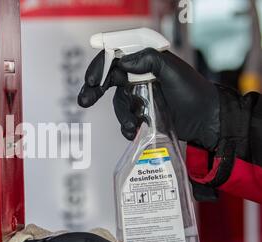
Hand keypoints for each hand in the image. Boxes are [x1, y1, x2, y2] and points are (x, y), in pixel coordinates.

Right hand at [78, 49, 220, 150]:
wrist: (207, 121)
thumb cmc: (194, 93)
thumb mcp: (173, 71)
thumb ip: (148, 60)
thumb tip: (122, 63)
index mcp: (145, 62)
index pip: (115, 59)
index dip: (100, 68)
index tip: (93, 82)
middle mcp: (139, 77)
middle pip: (109, 80)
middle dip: (94, 90)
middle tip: (84, 100)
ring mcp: (140, 96)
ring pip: (118, 104)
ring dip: (122, 115)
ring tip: (132, 125)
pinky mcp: (142, 114)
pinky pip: (126, 119)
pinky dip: (127, 126)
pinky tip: (133, 131)